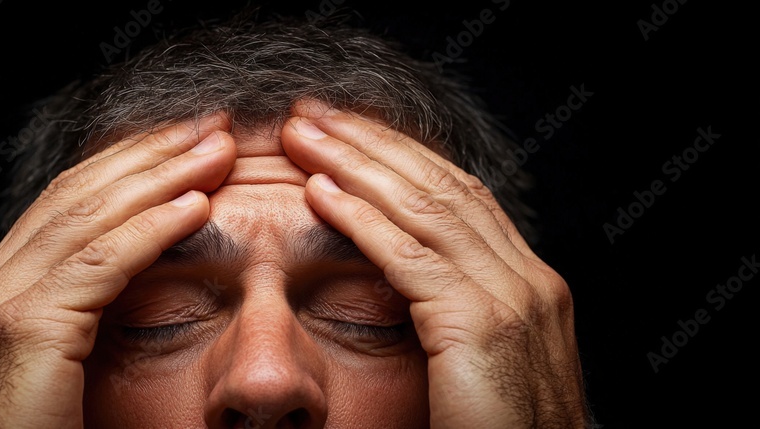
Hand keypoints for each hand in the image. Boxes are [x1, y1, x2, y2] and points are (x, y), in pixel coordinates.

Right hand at [0, 114, 236, 427]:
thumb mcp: (51, 369)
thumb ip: (79, 318)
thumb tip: (135, 280)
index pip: (67, 204)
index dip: (129, 166)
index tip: (184, 144)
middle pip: (79, 193)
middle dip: (150, 153)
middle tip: (210, 124)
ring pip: (91, 215)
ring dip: (162, 175)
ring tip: (217, 148)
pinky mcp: (22, 328)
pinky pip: (100, 264)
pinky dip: (152, 229)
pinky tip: (198, 206)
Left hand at [281, 100, 586, 427]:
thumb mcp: (482, 364)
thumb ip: (455, 315)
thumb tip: (407, 284)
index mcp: (530, 283)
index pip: (459, 196)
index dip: (399, 158)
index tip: (346, 133)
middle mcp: (528, 279)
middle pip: (440, 186)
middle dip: (371, 142)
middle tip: (313, 113)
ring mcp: (511, 298)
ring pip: (423, 208)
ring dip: (354, 165)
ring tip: (302, 136)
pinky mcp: (481, 325)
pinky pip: (409, 258)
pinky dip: (360, 220)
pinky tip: (318, 194)